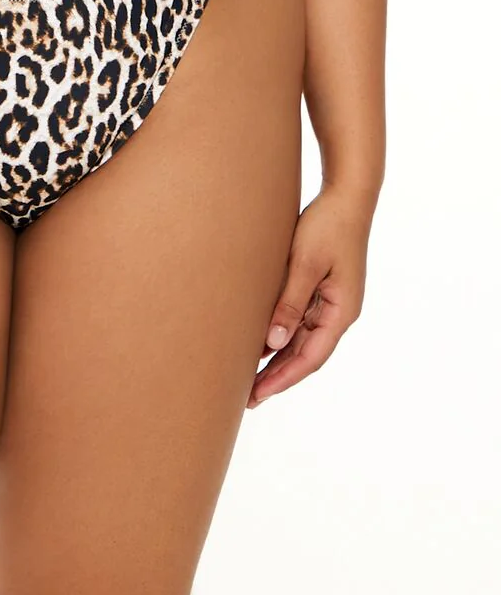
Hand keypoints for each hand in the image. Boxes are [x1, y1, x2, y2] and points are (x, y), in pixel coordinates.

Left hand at [248, 183, 375, 408]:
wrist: (347, 197)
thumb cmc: (327, 227)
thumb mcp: (305, 264)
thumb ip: (290, 303)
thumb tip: (273, 343)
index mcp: (342, 311)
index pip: (310, 357)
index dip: (283, 378)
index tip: (258, 394)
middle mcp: (340, 312)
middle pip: (307, 354)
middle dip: (279, 376)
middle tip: (248, 398)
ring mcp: (333, 302)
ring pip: (303, 341)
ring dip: (279, 359)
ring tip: (251, 378)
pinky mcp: (323, 290)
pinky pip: (302, 322)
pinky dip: (283, 336)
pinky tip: (262, 344)